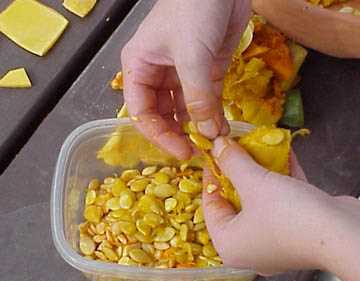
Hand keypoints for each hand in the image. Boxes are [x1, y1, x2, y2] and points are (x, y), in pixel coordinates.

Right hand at [121, 0, 250, 158]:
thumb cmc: (194, 9)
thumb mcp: (192, 56)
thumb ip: (198, 98)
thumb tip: (207, 133)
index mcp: (140, 68)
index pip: (141, 112)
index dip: (159, 135)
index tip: (180, 150)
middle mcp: (157, 74)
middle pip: (162, 115)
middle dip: (177, 133)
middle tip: (195, 151)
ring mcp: (182, 74)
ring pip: (184, 110)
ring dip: (197, 127)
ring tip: (211, 142)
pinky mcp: (206, 72)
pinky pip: (205, 100)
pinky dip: (213, 115)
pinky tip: (221, 128)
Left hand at [202, 137, 359, 280]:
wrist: (345, 235)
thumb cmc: (288, 215)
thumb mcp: (254, 183)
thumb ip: (233, 163)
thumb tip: (217, 145)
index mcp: (229, 244)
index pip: (210, 206)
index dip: (211, 176)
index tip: (214, 154)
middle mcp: (248, 247)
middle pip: (236, 202)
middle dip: (239, 171)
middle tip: (236, 148)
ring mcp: (274, 242)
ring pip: (261, 201)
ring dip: (262, 173)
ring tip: (258, 146)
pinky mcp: (297, 233)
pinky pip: (282, 203)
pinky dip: (282, 181)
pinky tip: (284, 154)